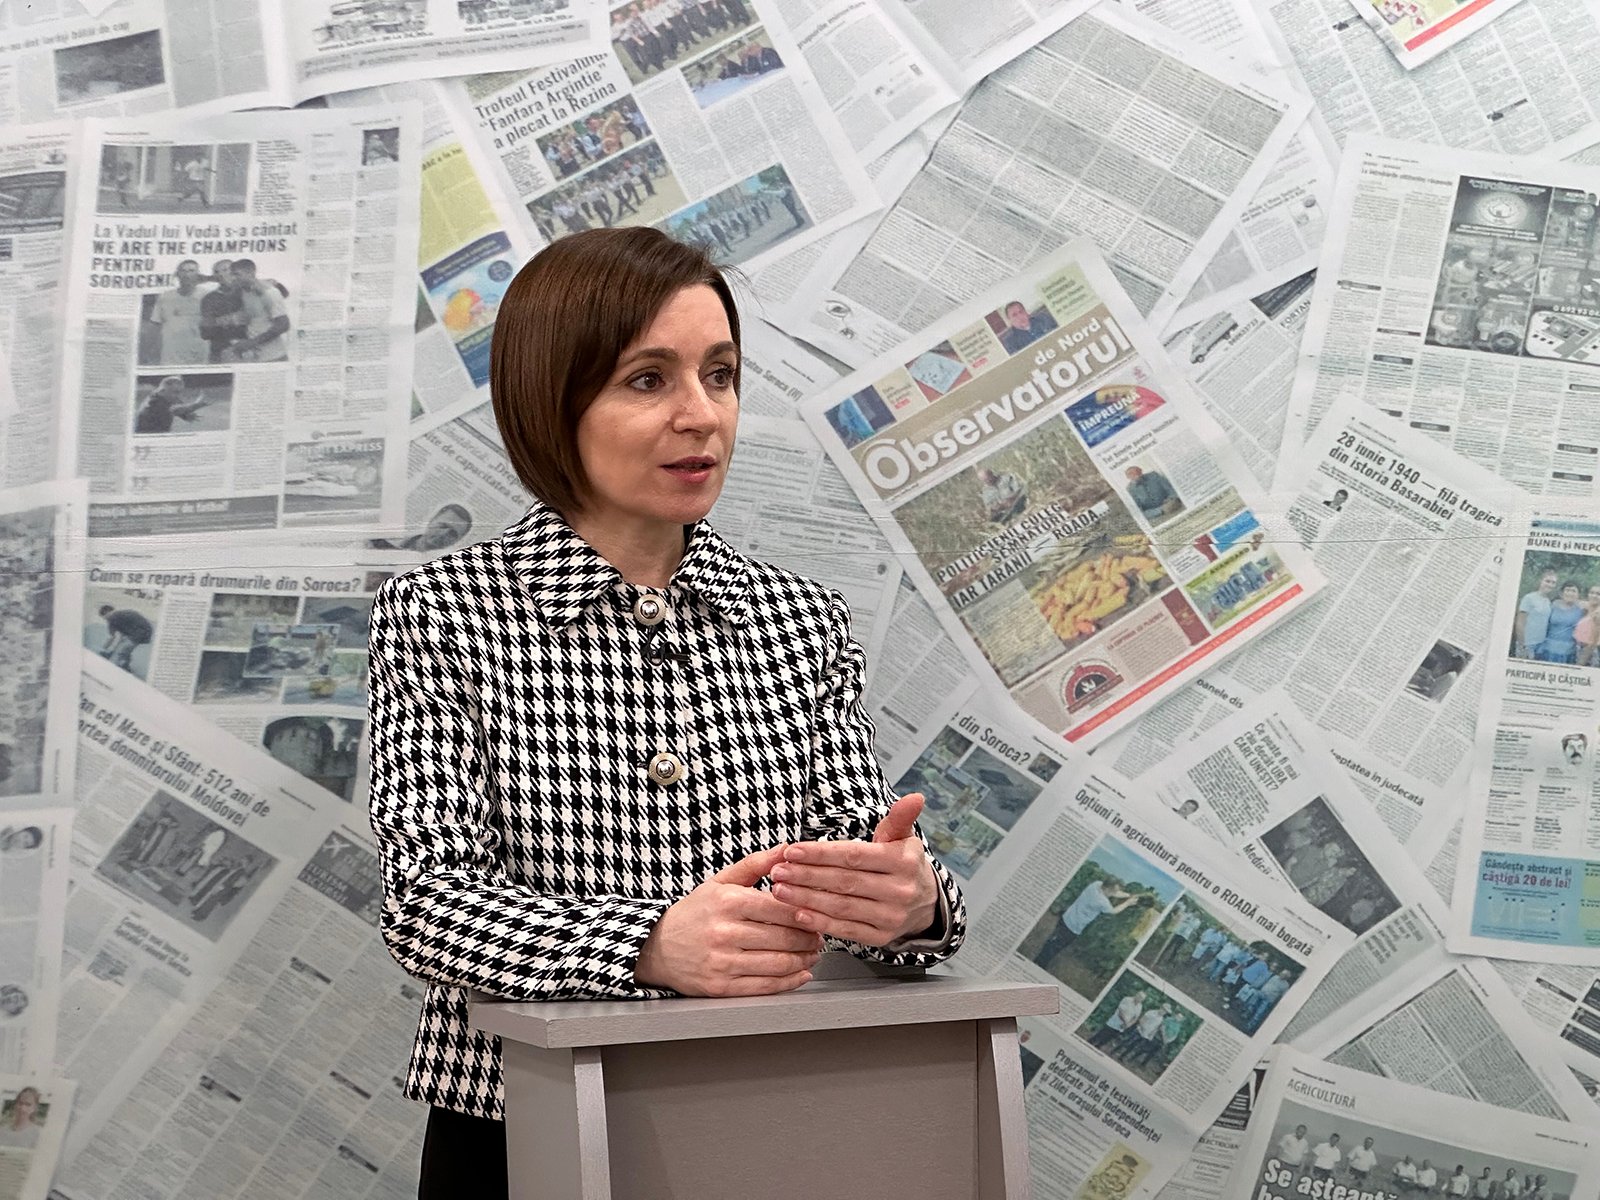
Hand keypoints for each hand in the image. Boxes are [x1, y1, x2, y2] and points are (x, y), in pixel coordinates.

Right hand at [633, 844, 822, 996]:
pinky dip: (790, 981)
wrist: (657, 947)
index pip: (782, 907)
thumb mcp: (721, 881)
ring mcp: (722, 961)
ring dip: (804, 960)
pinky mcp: (721, 986)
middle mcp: (725, 932)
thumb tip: (788, 849)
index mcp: (729, 901)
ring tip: (811, 953)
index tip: (816, 912)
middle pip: (785, 937)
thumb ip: (757, 864)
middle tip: (818, 935)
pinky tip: (800, 973)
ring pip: (779, 963)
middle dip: (809, 938)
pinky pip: (765, 986)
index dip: (806, 912)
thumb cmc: (695, 912)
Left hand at [769, 794, 938, 947]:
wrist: (925, 903)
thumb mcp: (903, 838)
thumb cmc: (903, 864)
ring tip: (780, 890)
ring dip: (806, 899)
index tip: (792, 851)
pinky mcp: (882, 937)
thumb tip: (915, 797)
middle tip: (778, 871)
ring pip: (842, 907)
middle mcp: (899, 891)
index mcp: (903, 861)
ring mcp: (891, 917)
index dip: (821, 854)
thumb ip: (899, 818)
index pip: (854, 856)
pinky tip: (799, 914)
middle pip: (844, 882)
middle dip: (806, 876)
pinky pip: (847, 930)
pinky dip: (821, 923)